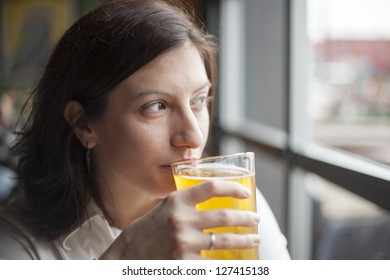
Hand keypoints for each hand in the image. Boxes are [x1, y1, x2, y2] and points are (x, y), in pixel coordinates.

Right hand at [99, 180, 259, 258]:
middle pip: (224, 216)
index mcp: (176, 201)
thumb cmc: (146, 231)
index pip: (211, 187)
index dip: (233, 188)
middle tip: (256, 219)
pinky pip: (215, 262)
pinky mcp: (185, 263)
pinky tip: (238, 261)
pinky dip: (229, 262)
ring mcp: (183, 242)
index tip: (246, 192)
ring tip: (255, 239)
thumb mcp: (163, 209)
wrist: (127, 256)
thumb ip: (185, 204)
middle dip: (246, 218)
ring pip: (224, 240)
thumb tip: (213, 201)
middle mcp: (181, 219)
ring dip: (244, 239)